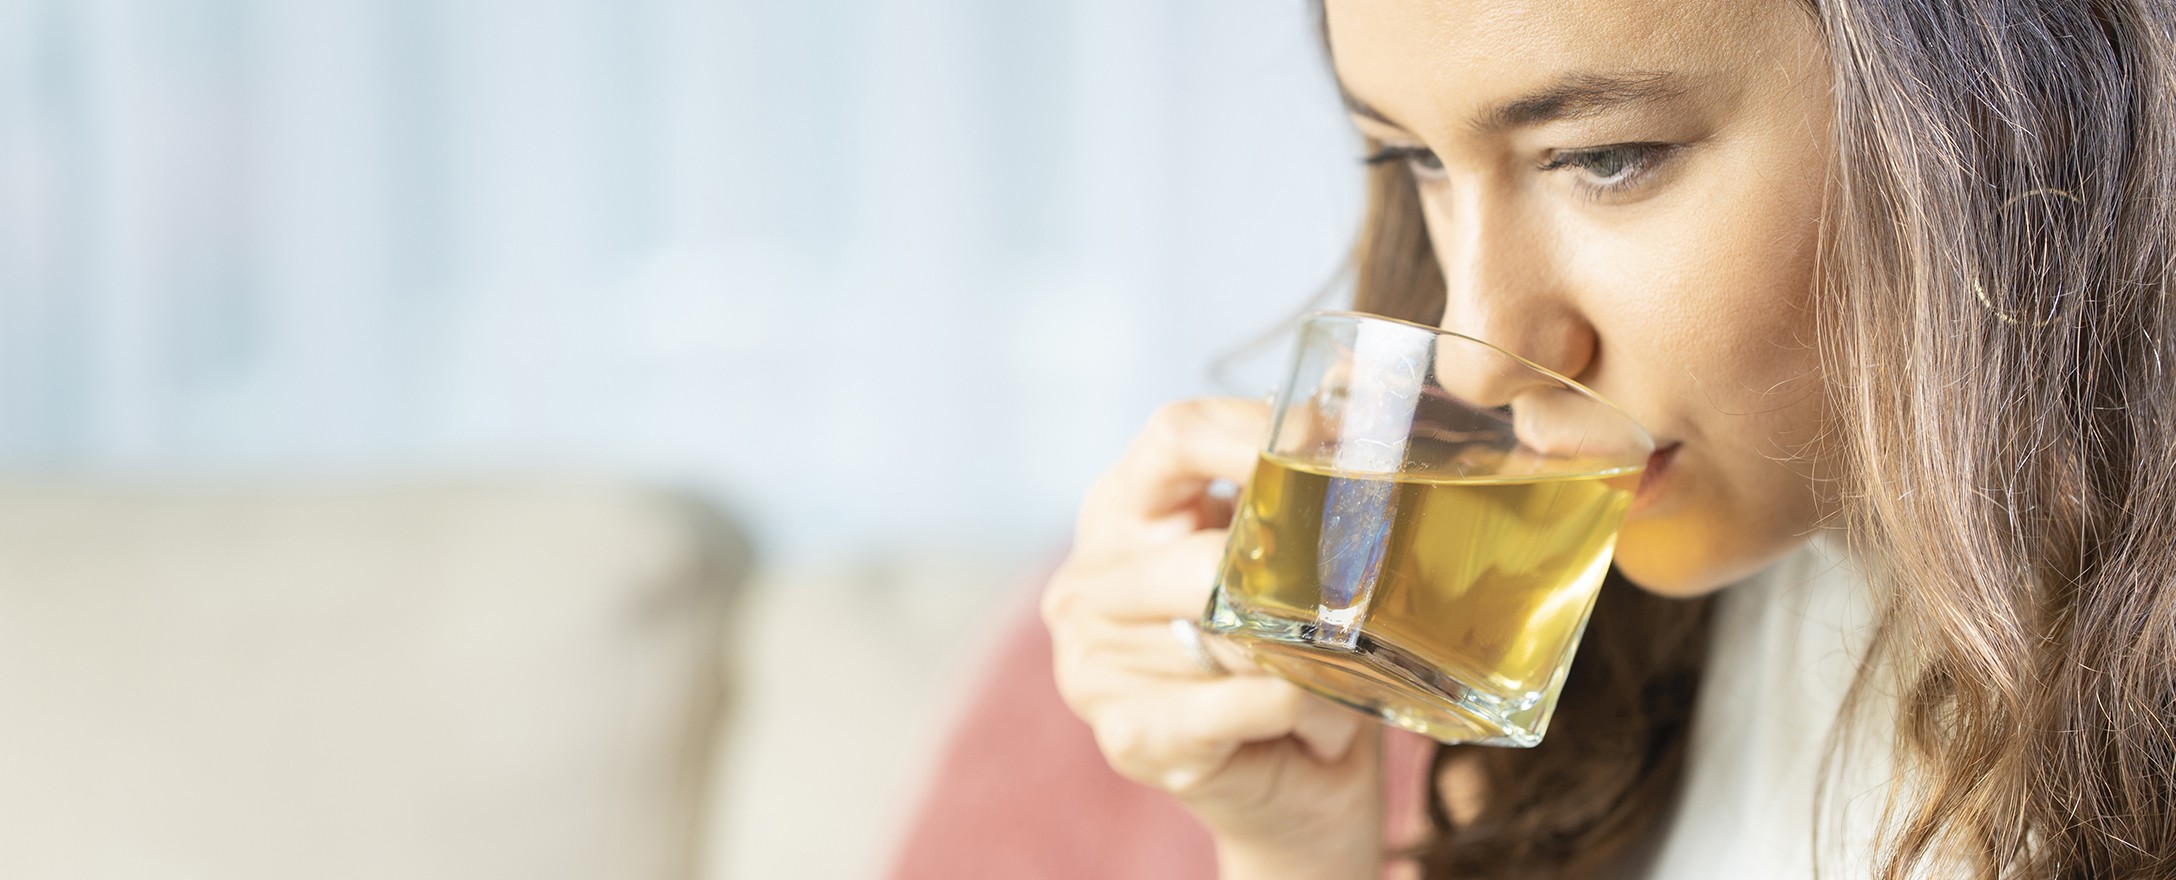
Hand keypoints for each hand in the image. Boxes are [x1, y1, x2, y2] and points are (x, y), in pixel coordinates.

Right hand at [1043, 398, 1385, 877]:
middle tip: (1360, 588)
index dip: (1254, 430)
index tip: (1332, 442)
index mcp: (1121, 509)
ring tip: (1336, 675)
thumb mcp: (1297, 557)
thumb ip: (1308, 482)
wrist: (1296, 788)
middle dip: (1294, 578)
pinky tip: (1314, 722)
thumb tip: (1359, 391)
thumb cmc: (1297, 655)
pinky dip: (1302, 712)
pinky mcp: (1129, 735)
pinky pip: (1244, 703)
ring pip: (1230, 633)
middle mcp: (1087, 580)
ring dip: (1308, 661)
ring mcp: (1093, 663)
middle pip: (1201, 551)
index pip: (1173, 434)